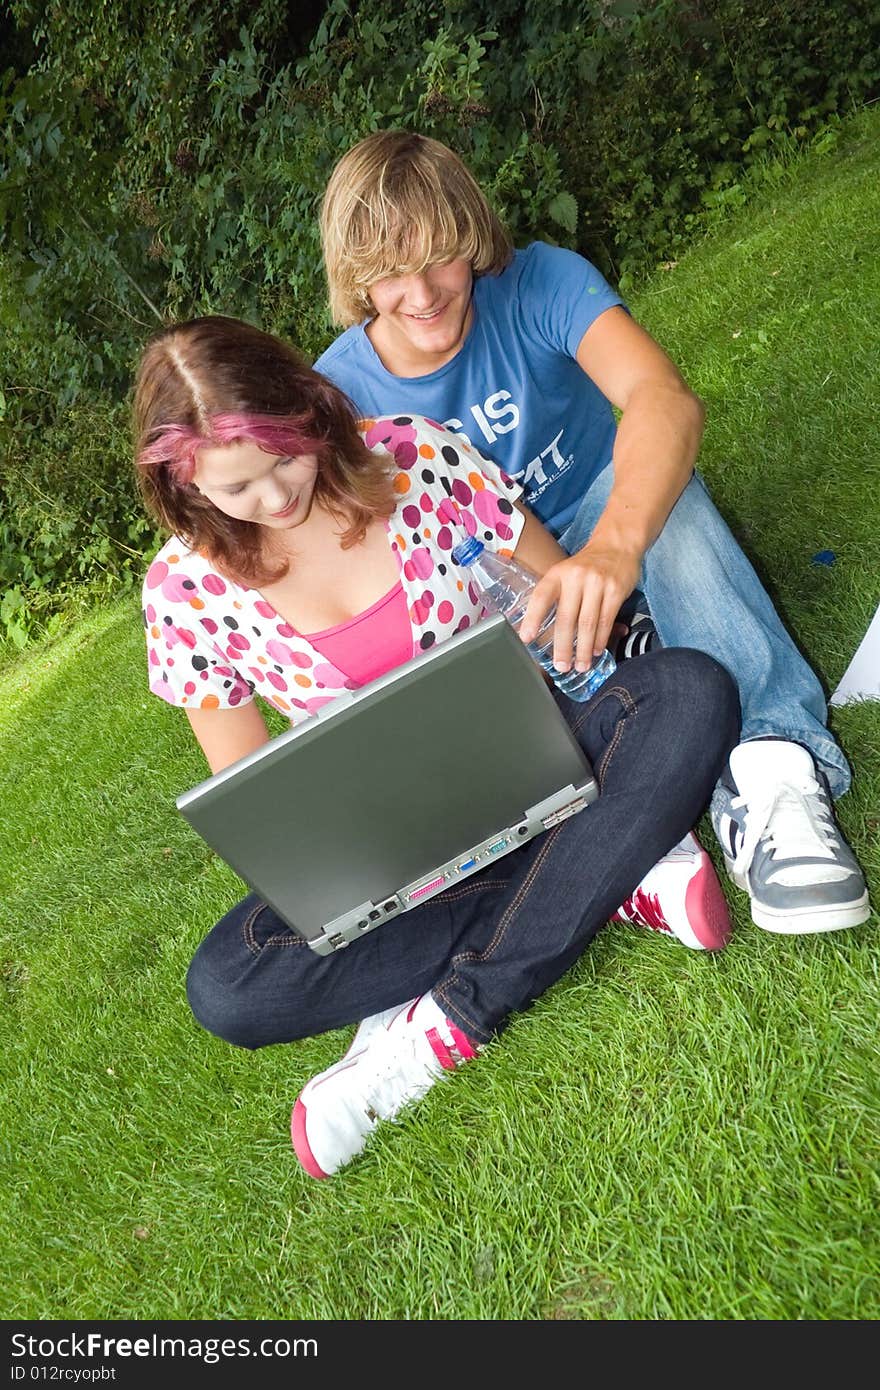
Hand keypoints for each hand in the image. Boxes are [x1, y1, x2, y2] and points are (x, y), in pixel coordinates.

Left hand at [518, 544, 642, 671]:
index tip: (525, 638)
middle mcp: (576, 577)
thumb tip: (539, 629)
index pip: (541, 597)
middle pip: (567, 618)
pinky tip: (596, 651)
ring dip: (584, 649)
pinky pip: (606, 620)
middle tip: (560, 666)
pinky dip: (601, 639)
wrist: (617, 544)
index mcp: (558, 574)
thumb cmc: (586, 565)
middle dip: (563, 646)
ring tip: (580, 665)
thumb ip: (556, 596)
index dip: (532, 618)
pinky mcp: (616, 590)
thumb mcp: (565, 573)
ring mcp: (597, 583)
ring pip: (588, 623)